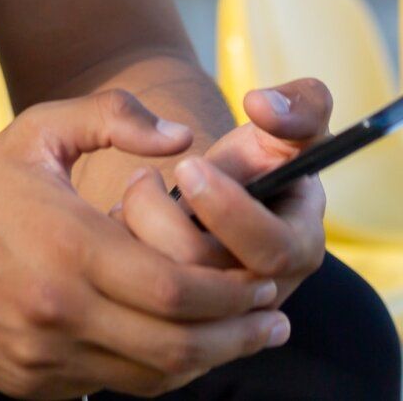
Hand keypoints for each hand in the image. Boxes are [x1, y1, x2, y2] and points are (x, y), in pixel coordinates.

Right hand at [0, 89, 290, 397]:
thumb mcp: (40, 130)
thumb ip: (113, 116)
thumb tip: (181, 136)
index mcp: (68, 244)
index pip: (175, 288)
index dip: (230, 293)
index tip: (264, 282)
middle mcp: (59, 309)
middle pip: (176, 344)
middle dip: (236, 335)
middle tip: (273, 319)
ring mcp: (44, 355)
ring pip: (151, 378)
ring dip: (206, 361)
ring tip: (241, 338)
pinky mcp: (32, 384)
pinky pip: (112, 388)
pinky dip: (154, 374)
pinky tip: (176, 348)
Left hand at [115, 78, 330, 315]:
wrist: (234, 185)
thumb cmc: (267, 151)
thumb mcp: (290, 121)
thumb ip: (296, 105)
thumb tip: (262, 107)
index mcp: (299, 246)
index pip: (272, 250)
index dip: (227, 210)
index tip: (187, 164)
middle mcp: (264, 288)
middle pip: (206, 275)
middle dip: (164, 218)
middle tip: (143, 176)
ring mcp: (222, 309)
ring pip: (164, 291)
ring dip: (138, 231)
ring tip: (135, 191)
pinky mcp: (182, 316)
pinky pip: (141, 300)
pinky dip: (121, 256)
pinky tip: (124, 222)